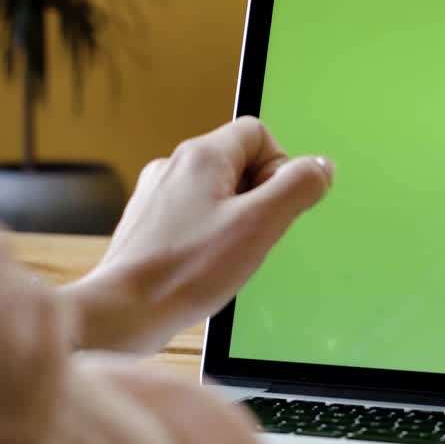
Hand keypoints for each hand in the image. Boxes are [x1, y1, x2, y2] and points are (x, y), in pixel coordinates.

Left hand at [63, 117, 332, 350]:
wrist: (123, 310)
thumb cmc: (186, 271)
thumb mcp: (259, 226)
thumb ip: (297, 188)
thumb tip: (321, 166)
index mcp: (202, 156)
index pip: (258, 133)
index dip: (278, 169)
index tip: (270, 208)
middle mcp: (174, 165)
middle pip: (238, 163)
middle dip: (256, 200)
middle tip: (249, 237)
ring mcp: (156, 193)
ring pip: (215, 193)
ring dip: (232, 221)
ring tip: (223, 257)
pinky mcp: (146, 223)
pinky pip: (192, 217)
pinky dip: (206, 238)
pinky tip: (201, 267)